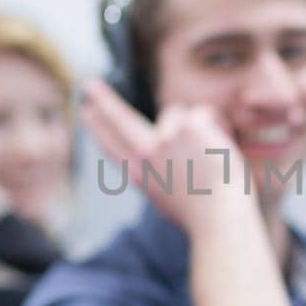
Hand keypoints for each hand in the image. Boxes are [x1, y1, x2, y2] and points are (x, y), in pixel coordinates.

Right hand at [79, 78, 254, 233]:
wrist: (219, 221)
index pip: (113, 145)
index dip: (98, 127)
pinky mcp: (187, 126)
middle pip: (120, 120)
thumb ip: (157, 172)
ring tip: (208, 161)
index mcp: (140, 174)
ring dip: (197, 128)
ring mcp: (164, 137)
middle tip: (90, 84)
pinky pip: (204, 113)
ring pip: (179, 113)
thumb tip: (152, 145)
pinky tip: (220, 153)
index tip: (86, 111)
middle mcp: (146, 154)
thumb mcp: (169, 197)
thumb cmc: (202, 216)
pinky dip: (218, 128)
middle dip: (104, 100)